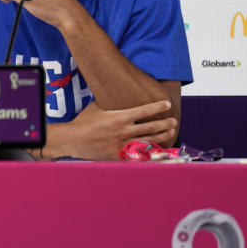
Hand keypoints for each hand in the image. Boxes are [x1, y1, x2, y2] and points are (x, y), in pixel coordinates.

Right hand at [53, 100, 176, 159]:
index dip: (158, 107)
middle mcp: (123, 131)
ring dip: (162, 136)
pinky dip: (150, 152)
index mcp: (119, 117)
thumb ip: (110, 102)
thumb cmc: (83, 121)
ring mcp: (122, 144)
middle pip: (151, 127)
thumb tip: (117, 92)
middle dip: (165, 123)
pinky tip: (158, 149)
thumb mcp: (96, 107)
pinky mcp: (119, 155)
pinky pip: (139, 154)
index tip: (167, 104)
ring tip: (170, 131)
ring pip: (149, 140)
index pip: (144, 110)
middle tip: (173, 120)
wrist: (73, 139)